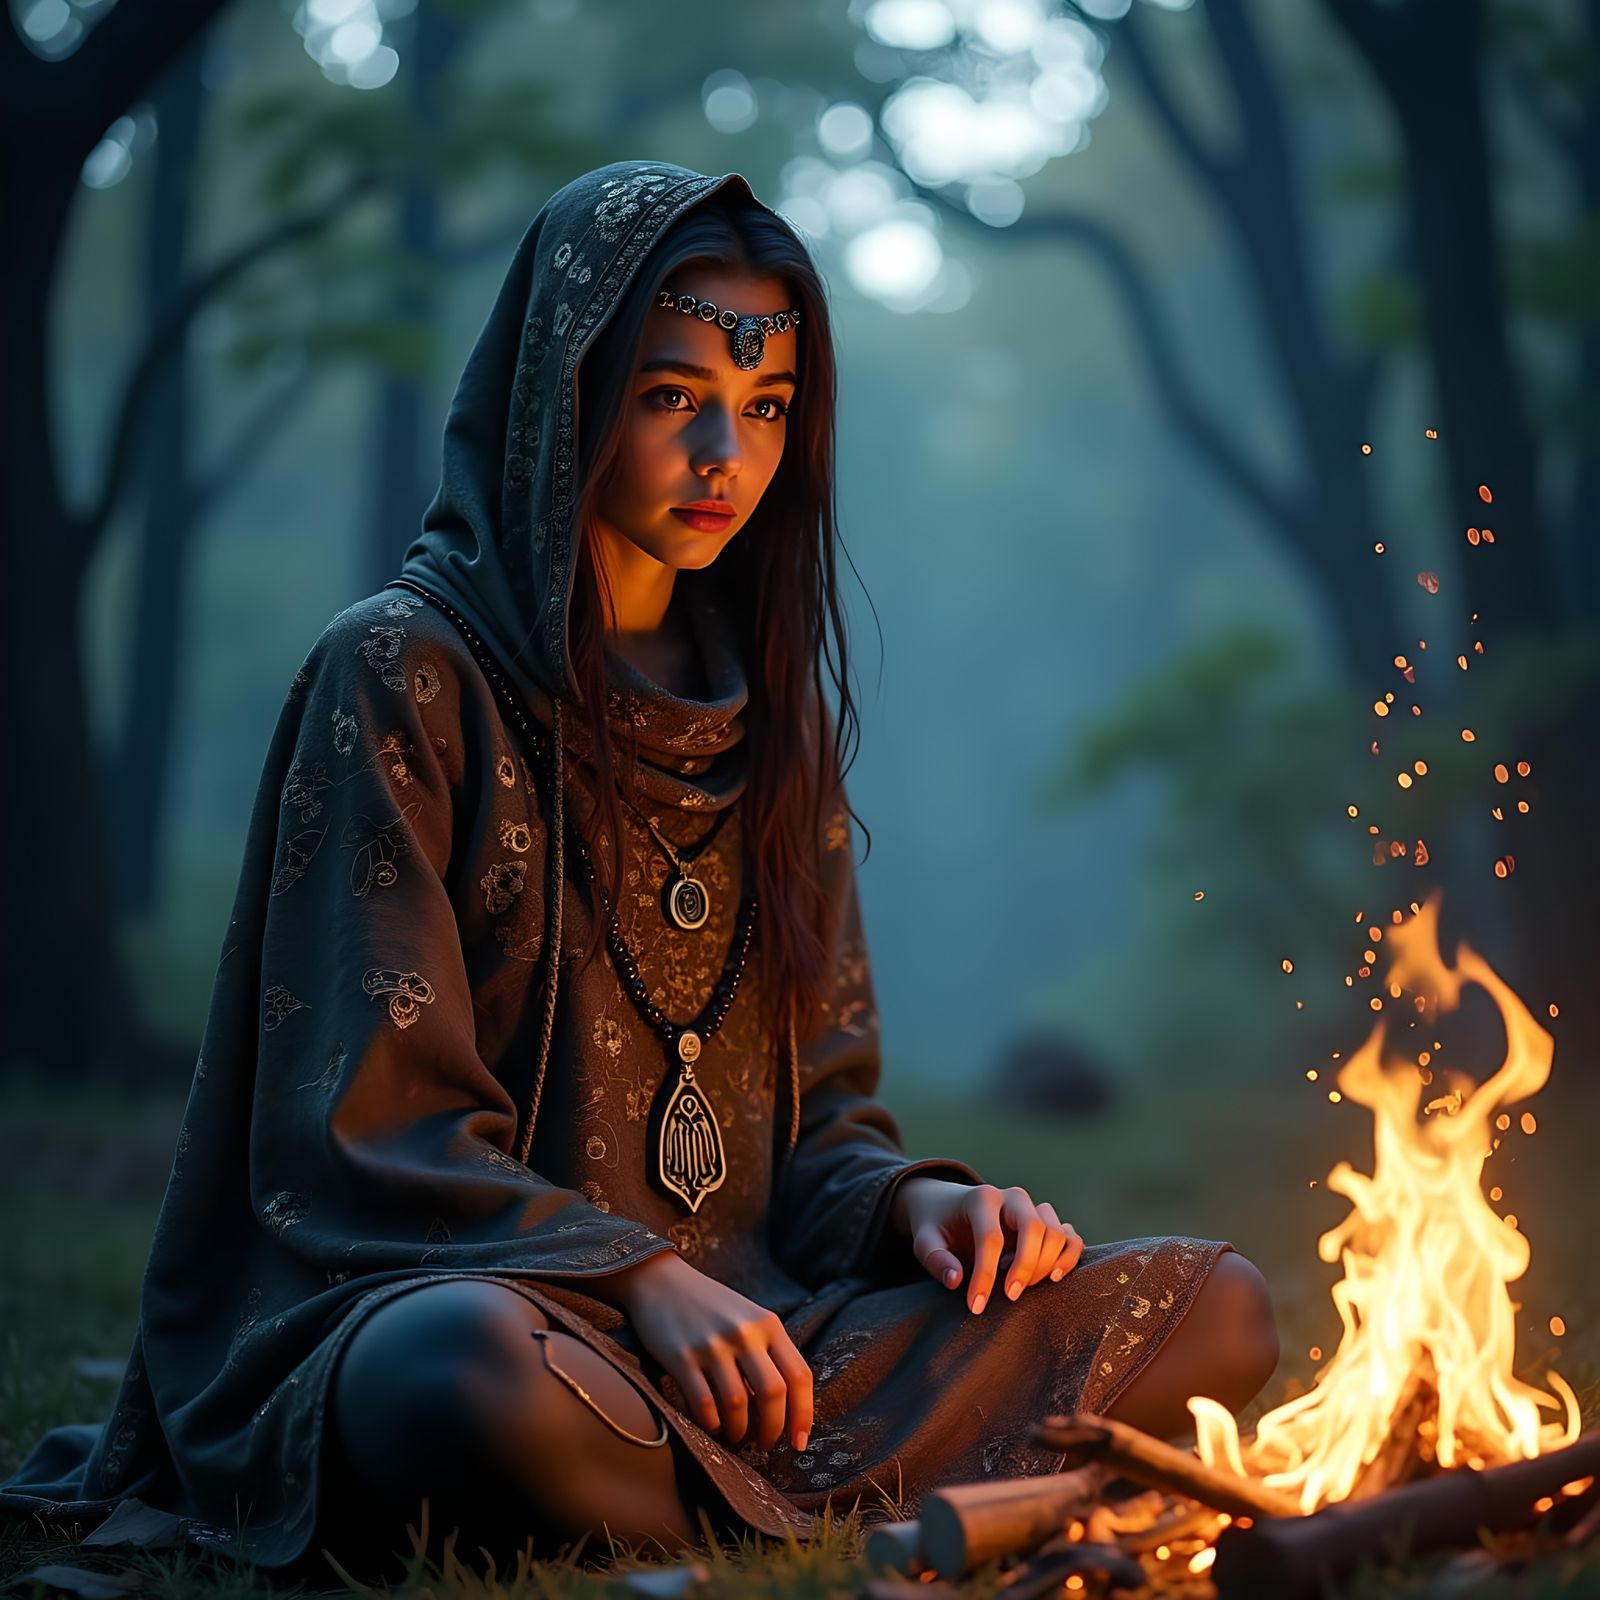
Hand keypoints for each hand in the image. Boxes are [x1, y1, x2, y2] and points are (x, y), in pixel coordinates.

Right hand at [604, 1250, 812, 1452]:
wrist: (660, 1280)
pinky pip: (704, 1404)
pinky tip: (711, 1424)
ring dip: (739, 1432)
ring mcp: (712, 1344)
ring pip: (738, 1404)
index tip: (800, 1441)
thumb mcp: (748, 1318)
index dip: (803, 1414)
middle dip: (773, 1430)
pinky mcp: (682, 1357)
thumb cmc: (710, 1306)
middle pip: (773, 1393)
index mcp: (768, 1323)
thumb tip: (785, 1407)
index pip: (799, 1375)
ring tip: (736, 1437)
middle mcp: (744, 1332)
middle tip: (765, 1445)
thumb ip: (768, 1352)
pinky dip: (711, 1424)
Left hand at [894, 1178, 1082, 1312]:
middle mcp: (1012, 1197)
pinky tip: (1053, 1278)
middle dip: (1025, 1267)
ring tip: (1024, 1288)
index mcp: (981, 1198)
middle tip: (1010, 1297)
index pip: (990, 1238)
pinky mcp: (1046, 1221)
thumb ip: (934, 1259)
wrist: (949, 1205)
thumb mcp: (924, 1240)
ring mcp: (1033, 1207)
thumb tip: (956, 1280)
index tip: (976, 1306)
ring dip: (1046, 1264)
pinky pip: (1070, 1236)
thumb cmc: (938, 1226)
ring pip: (1056, 1231)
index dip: (985, 1276)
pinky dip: (1069, 1257)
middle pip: (1033, 1228)